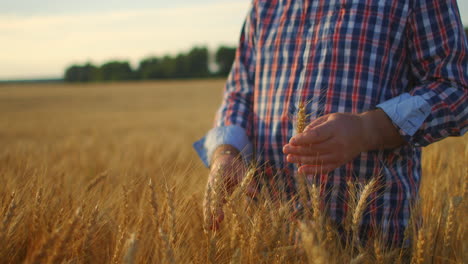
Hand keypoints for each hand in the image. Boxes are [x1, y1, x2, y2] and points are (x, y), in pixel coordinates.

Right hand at [203, 145, 246, 230]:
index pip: (216, 194)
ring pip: (207, 204)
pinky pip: (209, 205)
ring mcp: (210, 190)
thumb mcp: (242, 172)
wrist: (224, 160)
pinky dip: (210, 214)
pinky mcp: (212, 194)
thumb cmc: (235, 166)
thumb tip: (255, 194)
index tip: (220, 218)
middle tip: (213, 228)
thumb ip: (247, 183)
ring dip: (209, 216)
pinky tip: (213, 225)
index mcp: (217, 177)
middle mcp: (211, 184)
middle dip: (210, 215)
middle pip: (209, 201)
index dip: (217, 207)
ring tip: (211, 229)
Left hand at [283, 110, 403, 173]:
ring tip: (289, 158)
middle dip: (297, 150)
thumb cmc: (343, 122)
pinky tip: (300, 170)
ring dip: (301, 160)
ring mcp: (340, 155)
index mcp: (335, 129)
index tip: (291, 140)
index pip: (316, 136)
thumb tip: (301, 136)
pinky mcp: (340, 162)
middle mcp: (338, 143)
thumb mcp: (330, 117)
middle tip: (284, 149)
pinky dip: (312, 170)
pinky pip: (325, 168)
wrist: (365, 132)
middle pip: (314, 149)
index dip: (302, 139)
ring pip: (317, 160)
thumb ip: (315, 126)